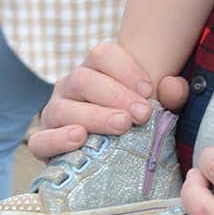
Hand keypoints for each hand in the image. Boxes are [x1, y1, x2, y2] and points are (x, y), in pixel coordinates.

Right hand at [28, 40, 188, 159]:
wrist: (108, 161)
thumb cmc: (135, 124)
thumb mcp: (157, 108)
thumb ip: (171, 95)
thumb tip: (172, 86)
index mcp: (95, 69)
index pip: (102, 54)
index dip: (126, 68)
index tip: (149, 89)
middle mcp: (70, 86)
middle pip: (83, 79)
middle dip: (115, 95)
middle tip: (141, 114)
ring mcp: (53, 112)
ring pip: (63, 108)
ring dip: (94, 116)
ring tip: (120, 125)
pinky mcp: (42, 142)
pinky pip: (41, 139)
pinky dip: (58, 138)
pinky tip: (79, 138)